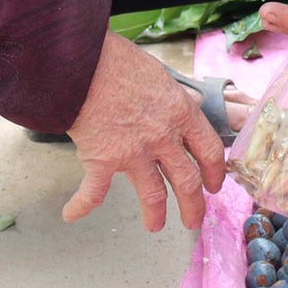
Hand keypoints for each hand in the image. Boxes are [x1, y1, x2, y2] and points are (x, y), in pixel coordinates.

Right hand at [62, 36, 226, 230]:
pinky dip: (80, 205)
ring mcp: (134, 152)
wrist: (84, 63)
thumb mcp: (160, 76)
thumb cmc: (120, 61)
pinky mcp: (102, 161)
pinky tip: (72, 214)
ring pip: (153, 195)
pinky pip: (93, 192)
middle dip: (193, 205)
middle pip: (187, 180)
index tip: (214, 186)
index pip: (209, 150)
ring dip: (155, 214)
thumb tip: (181, 109)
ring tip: (155, 226)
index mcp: (181, 113)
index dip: (215, 173)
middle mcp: (163, 137)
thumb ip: (172, 100)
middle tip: (193, 220)